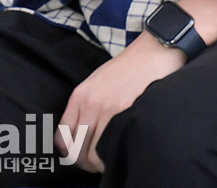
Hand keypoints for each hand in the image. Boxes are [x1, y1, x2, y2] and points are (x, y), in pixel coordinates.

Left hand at [55, 31, 184, 172]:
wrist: (153, 52)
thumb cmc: (129, 67)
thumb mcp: (99, 82)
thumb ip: (88, 104)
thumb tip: (84, 133)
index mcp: (79, 95)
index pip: (62, 136)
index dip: (69, 154)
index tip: (79, 157)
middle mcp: (88, 103)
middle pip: (75, 149)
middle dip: (84, 163)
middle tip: (96, 164)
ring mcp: (105, 109)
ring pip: (91, 153)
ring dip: (98, 164)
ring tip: (109, 161)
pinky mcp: (123, 113)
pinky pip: (110, 147)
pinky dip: (112, 157)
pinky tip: (120, 153)